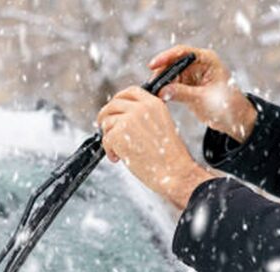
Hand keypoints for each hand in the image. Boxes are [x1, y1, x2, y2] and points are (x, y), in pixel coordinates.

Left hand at [97, 86, 215, 209]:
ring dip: (108, 137)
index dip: (118, 99)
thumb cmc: (169, 156)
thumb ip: (144, 117)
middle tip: (104, 130)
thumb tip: (122, 117)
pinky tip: (118, 158)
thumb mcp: (161, 126)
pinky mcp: (118, 134)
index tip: (113, 110)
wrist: (174, 172)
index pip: (131, 91)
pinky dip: (109, 151)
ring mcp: (129, 120)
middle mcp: (141, 108)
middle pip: (113, 104)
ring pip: (107, 122)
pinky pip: (105, 139)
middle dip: (105, 117)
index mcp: (154, 104)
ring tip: (118, 151)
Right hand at [149, 45, 256, 142]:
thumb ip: (182, 94)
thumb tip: (162, 91)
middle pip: (173, 63)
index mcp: (207, 60)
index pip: (183, 52)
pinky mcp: (188, 87)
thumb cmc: (227, 105)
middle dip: (161, 74)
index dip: (166, 57)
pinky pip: (172, 86)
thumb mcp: (203, 99)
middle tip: (152, 86)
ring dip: (162, 84)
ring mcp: (193, 76)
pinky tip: (159, 98)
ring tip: (154, 94)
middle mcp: (199, 65)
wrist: (235, 119)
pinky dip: (165, 91)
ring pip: (170, 75)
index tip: (153, 65)